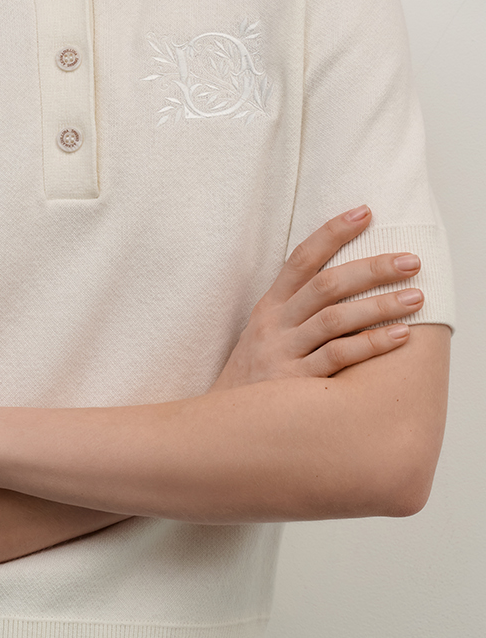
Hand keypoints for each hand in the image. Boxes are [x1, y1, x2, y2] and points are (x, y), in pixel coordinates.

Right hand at [210, 206, 423, 390]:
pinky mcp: (294, 383)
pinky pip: (337, 357)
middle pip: (327, 285)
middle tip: (411, 261)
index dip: (332, 233)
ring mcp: (283, 352)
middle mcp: (275, 324)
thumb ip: (296, 310)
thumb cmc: (255, 377)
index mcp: (269, 306)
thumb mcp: (264, 335)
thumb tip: (347, 283)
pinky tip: (399, 335)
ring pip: (335, 318)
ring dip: (379, 305)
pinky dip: (370, 343)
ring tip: (416, 297)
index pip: (301, 258)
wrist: (221, 425)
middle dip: (372, 268)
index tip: (364, 212)